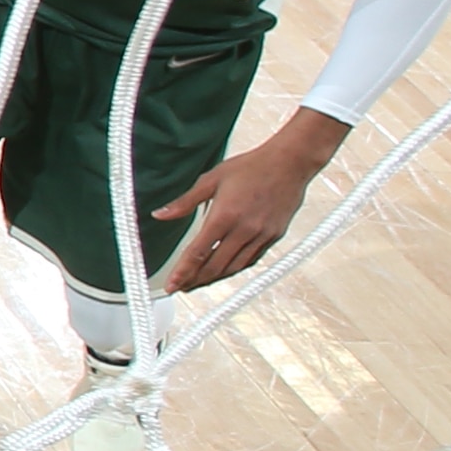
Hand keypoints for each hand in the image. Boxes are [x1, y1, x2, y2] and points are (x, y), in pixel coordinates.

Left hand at [153, 121, 330, 289]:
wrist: (289, 163)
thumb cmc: (250, 167)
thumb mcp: (210, 179)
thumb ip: (185, 202)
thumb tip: (160, 214)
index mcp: (225, 216)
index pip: (198, 252)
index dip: (183, 272)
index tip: (171, 285)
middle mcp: (244, 230)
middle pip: (215, 266)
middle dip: (194, 280)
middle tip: (179, 287)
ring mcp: (262, 236)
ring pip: (234, 267)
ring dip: (214, 279)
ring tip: (196, 283)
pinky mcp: (274, 237)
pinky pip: (251, 260)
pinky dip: (234, 269)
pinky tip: (223, 270)